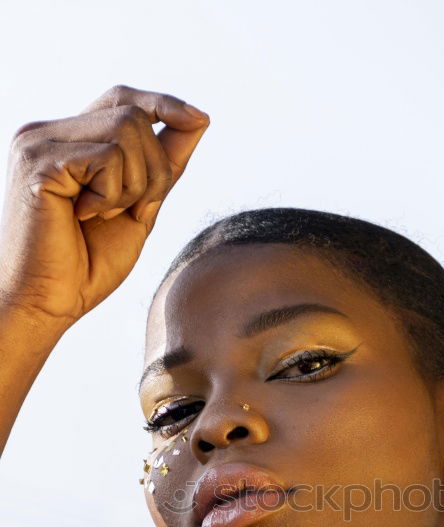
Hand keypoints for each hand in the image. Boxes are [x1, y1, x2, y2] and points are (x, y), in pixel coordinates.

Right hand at [0, 84, 208, 333]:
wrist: (45, 305)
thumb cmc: (85, 267)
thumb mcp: (139, 208)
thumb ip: (163, 165)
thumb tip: (198, 118)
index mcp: (66, 141)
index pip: (123, 100)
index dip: (163, 104)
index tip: (200, 119)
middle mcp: (47, 132)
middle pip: (133, 115)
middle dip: (154, 169)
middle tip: (128, 211)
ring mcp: (38, 143)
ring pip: (126, 131)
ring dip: (134, 184)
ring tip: (101, 215)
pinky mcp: (40, 162)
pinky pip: (108, 158)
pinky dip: (112, 194)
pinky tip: (83, 216)